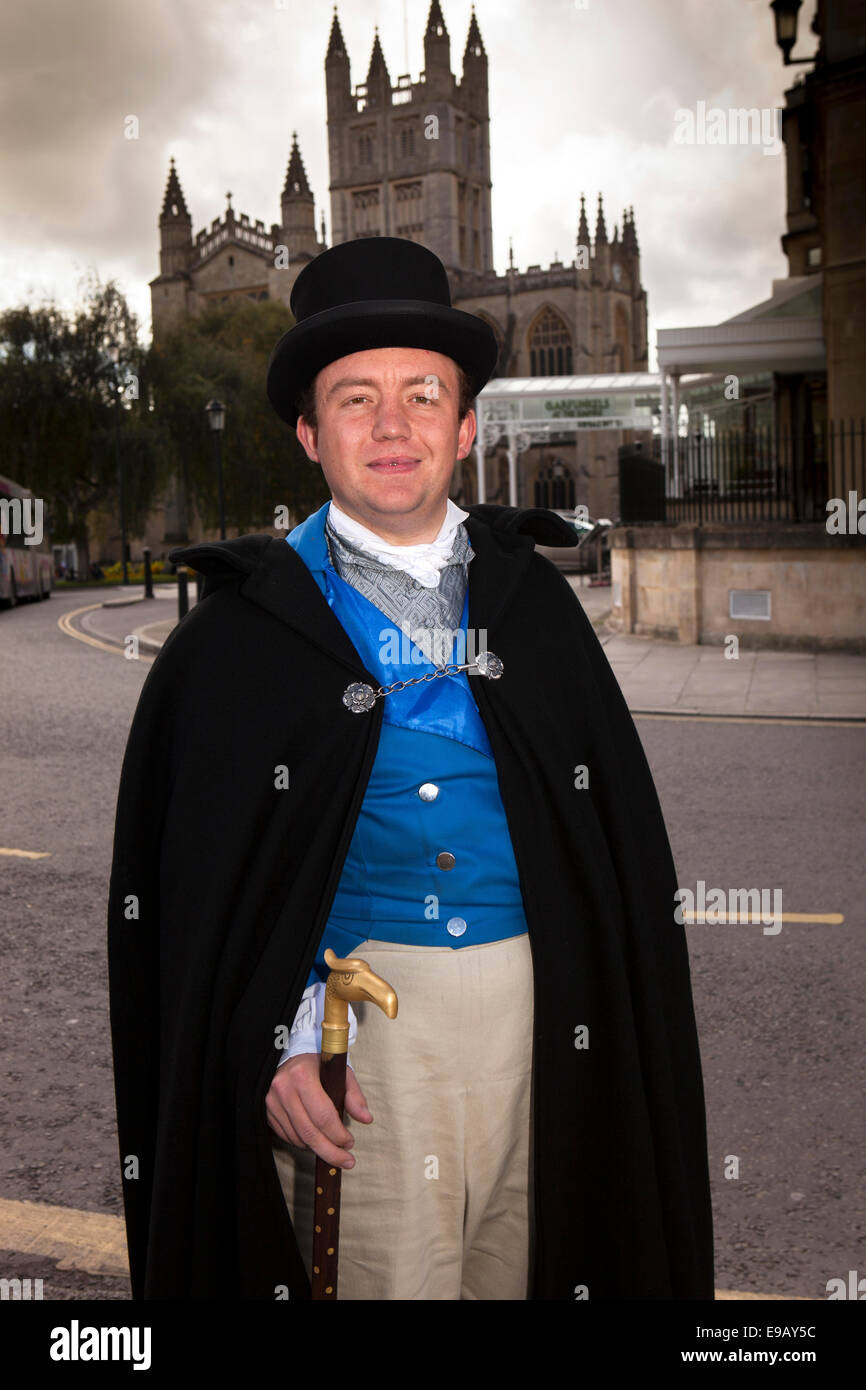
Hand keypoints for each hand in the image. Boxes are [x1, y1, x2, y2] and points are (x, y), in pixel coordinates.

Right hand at [265, 1054, 372, 1168]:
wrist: (288, 1053)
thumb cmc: (317, 1063)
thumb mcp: (340, 1071)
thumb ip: (354, 1095)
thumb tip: (366, 1119)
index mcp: (302, 1075)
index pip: (323, 1116)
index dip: (338, 1135)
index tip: (350, 1143)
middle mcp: (283, 1089)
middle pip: (309, 1133)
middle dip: (330, 1152)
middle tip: (346, 1161)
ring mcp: (271, 1101)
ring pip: (297, 1138)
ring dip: (317, 1148)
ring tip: (332, 1148)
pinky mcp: (266, 1110)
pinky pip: (286, 1136)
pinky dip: (303, 1142)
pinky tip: (315, 1139)